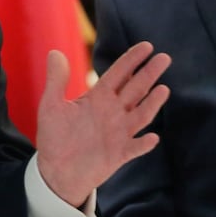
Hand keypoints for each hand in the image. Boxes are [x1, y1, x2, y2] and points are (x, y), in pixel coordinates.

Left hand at [36, 41, 170, 207]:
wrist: (56, 170)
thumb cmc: (55, 136)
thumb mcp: (51, 105)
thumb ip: (56, 80)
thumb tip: (54, 51)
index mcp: (98, 98)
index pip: (118, 74)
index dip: (132, 60)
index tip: (147, 46)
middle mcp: (112, 112)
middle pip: (135, 89)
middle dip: (149, 74)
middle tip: (164, 58)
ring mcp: (118, 133)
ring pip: (141, 114)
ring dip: (152, 103)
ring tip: (163, 89)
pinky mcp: (119, 154)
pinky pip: (135, 148)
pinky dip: (144, 143)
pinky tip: (152, 137)